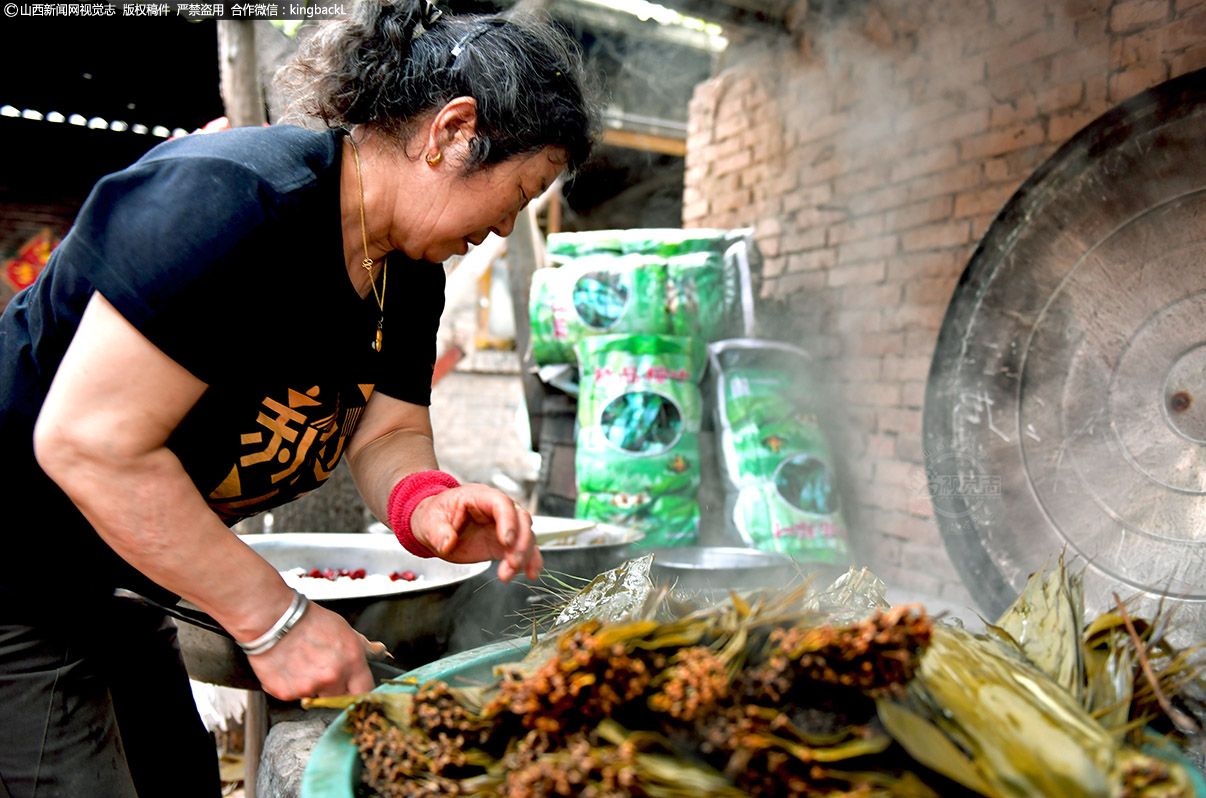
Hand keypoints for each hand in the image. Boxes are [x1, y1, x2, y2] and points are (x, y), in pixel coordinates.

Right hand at [245, 601, 375, 700]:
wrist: (272, 619)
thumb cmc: (307, 621)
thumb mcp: (344, 629)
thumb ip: (363, 647)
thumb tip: (380, 652)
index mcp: (351, 662)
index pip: (365, 691)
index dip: (359, 691)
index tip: (354, 689)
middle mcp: (332, 677)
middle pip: (340, 699)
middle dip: (335, 689)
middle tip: (322, 670)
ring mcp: (309, 687)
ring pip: (316, 697)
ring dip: (312, 687)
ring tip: (303, 665)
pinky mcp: (287, 693)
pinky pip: (294, 696)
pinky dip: (291, 686)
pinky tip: (288, 668)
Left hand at [409, 484, 541, 581]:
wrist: (433, 528)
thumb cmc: (433, 517)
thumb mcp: (429, 522)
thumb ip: (438, 533)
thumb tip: (448, 543)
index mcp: (479, 497)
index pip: (501, 503)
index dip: (508, 520)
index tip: (507, 541)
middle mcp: (496, 510)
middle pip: (521, 518)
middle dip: (521, 542)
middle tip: (512, 562)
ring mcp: (502, 527)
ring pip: (526, 536)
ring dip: (524, 556)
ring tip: (508, 574)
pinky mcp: (503, 544)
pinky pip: (523, 550)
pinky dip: (530, 561)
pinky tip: (531, 573)